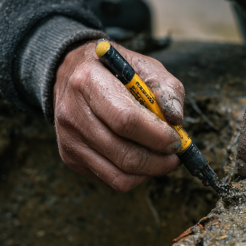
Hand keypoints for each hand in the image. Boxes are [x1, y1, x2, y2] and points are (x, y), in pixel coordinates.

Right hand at [53, 40, 185, 191]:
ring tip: (162, 157)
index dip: (157, 136)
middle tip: (175, 154)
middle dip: (158, 160)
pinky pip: (112, 179)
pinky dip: (135, 175)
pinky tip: (142, 158)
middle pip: (123, 153)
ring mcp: (68, 138)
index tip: (177, 139)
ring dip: (149, 171)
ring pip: (119, 174)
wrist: (70, 75)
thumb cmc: (114, 72)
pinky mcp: (70, 157)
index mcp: (89, 80)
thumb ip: (166, 89)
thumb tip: (176, 119)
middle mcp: (72, 112)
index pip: (126, 120)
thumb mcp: (144, 66)